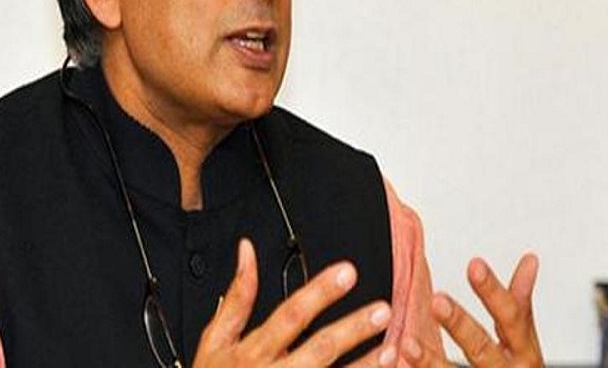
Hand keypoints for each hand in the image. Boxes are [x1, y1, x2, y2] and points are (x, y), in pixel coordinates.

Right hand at [194, 238, 391, 366]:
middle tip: (382, 310)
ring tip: (393, 350)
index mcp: (252, 351)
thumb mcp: (214, 339)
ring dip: (364, 367)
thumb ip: (237, 296)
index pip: (291, 315)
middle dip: (352, 329)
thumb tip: (247, 251)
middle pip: (319, 350)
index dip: (320, 292)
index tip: (347, 272)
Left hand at [398, 254, 542, 366]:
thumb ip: (519, 304)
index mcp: (524, 353)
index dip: (493, 291)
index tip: (474, 264)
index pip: (512, 317)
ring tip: (408, 344)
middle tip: (438, 300)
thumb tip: (529, 260)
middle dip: (460, 325)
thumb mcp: (524, 342)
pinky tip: (399, 365)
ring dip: (431, 361)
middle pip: (482, 348)